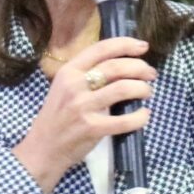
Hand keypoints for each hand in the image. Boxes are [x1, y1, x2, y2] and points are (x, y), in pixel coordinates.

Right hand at [13, 37, 152, 193]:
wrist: (43, 148)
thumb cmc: (57, 117)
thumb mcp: (64, 87)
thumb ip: (86, 74)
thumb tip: (121, 64)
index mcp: (68, 71)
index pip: (101, 49)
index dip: (126, 44)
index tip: (143, 46)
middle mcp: (74, 85)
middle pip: (116, 67)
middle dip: (140, 67)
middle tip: (151, 74)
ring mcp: (83, 107)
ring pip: (123, 88)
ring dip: (142, 88)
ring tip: (147, 92)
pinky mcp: (92, 128)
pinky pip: (125, 120)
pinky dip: (140, 117)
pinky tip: (144, 115)